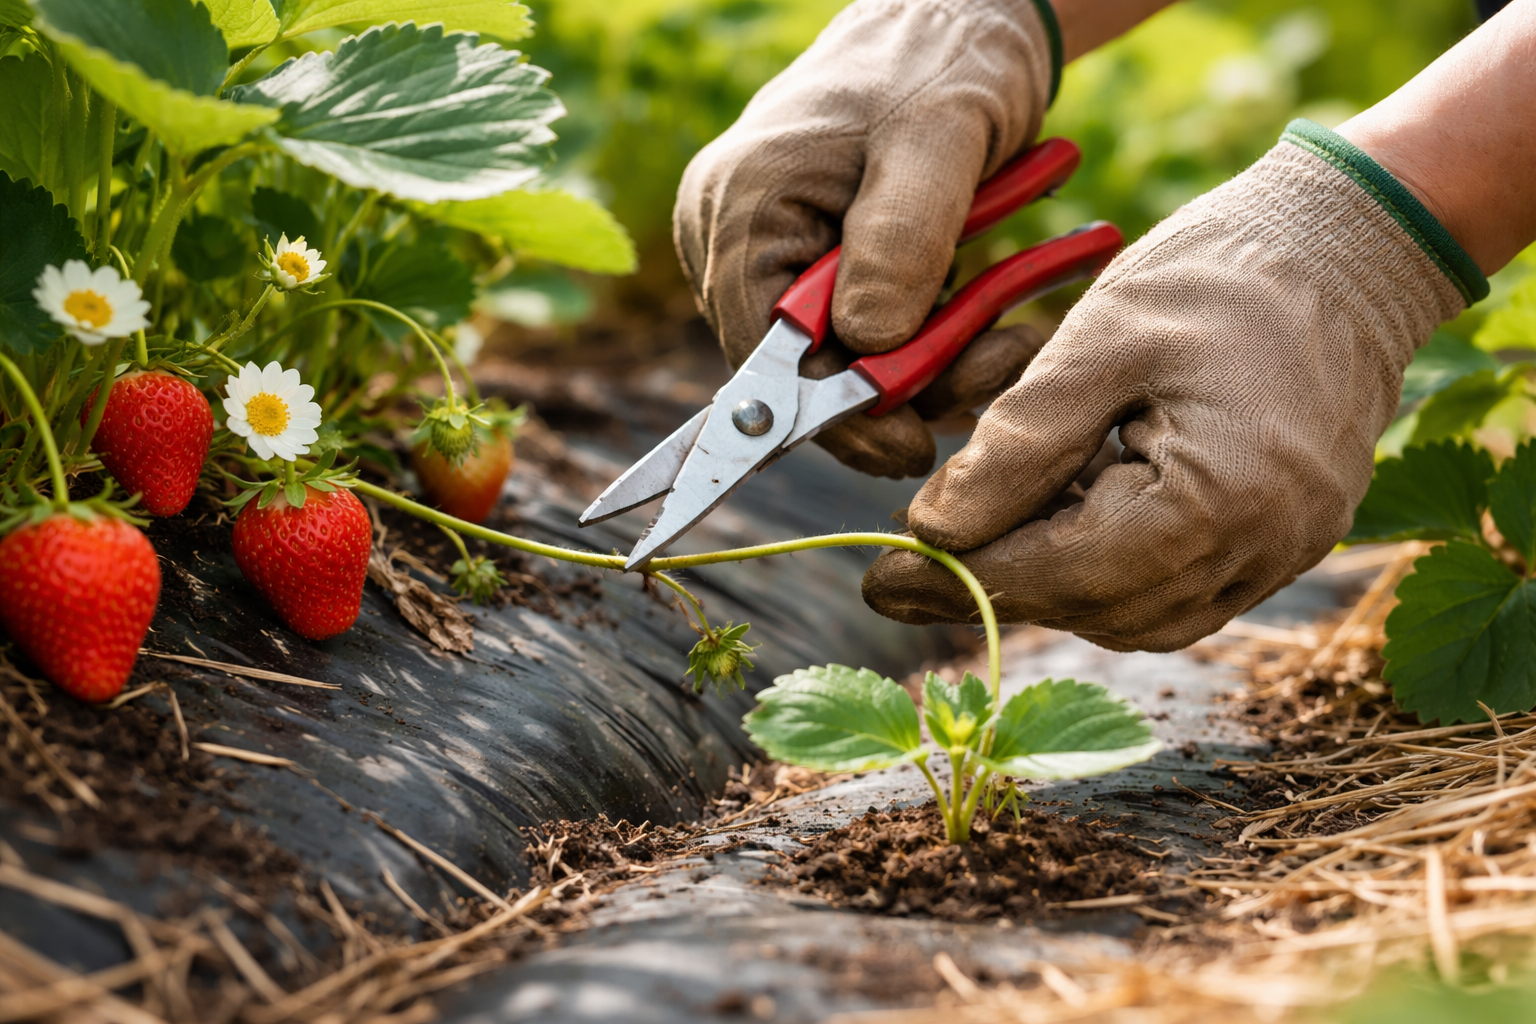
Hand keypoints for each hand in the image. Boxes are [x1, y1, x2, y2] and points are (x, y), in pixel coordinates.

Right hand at [673, 0, 1057, 477]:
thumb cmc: (944, 59)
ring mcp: (777, 256)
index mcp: (739, 207)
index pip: (758, 350)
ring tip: (1010, 333)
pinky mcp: (821, 269)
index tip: (908, 448)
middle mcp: (738, 240)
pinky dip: (936, 344)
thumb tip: (867, 345)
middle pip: (803, 368)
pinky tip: (996, 316)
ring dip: (934, 367)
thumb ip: (901, 239)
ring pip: (845, 364)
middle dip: (902, 384)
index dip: (827, 413)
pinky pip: (869, 339)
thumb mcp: (937, 140)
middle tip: (995, 360)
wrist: (965, 19)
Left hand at [863, 122, 1480, 649]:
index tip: (882, 576)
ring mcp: (1283, 552)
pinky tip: (1056, 518)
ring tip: (981, 532)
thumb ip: (1016, 443)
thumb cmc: (1223, 271)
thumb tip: (935, 528)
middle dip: (998, 586)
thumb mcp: (1100, 340)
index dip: (962, 578)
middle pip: (1097, 610)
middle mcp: (1263, 548)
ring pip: (1133, 615)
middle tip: (911, 562)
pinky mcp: (1283, 539)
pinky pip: (1176, 590)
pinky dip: (1102, 569)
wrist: (1351, 241)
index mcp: (1222, 497)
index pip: (1064, 573)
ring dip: (1048, 583)